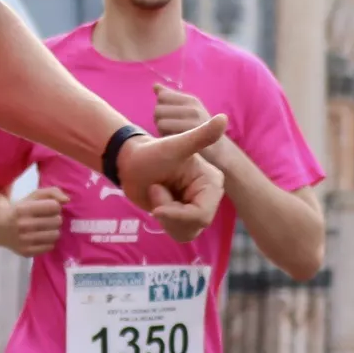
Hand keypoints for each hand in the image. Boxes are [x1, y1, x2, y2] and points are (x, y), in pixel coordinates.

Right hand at [3, 186, 70, 257]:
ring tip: (45, 228)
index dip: (54, 206)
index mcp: (24, 209)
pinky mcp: (26, 252)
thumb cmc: (18, 210)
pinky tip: (41, 237)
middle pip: (57, 221)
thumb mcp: (32, 197)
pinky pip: (50, 247)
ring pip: (55, 235)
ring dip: (53, 230)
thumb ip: (51, 192)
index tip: (48, 208)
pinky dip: (48, 242)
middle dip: (55, 218)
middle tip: (47, 219)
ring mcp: (25, 240)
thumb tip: (66, 200)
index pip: (54, 206)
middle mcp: (23, 225)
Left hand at [115, 114, 230, 243]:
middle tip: (156, 190)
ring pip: (186, 232)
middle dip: (169, 213)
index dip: (177, 214)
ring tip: (158, 194)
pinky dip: (165, 223)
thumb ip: (199, 137)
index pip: (202, 214)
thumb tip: (222, 118)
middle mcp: (209, 196)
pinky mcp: (186, 217)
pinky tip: (159, 204)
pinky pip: (179, 233)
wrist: (131, 164)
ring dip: (165, 218)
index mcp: (212, 181)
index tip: (156, 203)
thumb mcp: (174, 146)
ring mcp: (198, 207)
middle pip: (194, 225)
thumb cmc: (150, 153)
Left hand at [152, 84, 211, 138]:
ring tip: (175, 137)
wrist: (220, 153)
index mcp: (191, 100)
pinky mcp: (191, 137)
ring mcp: (193, 123)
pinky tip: (178, 144)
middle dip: (160, 120)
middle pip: (158, 109)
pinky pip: (167, 135)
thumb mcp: (187, 111)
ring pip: (160, 122)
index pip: (162, 96)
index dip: (161, 107)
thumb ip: (171, 98)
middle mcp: (193, 108)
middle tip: (171, 130)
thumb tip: (155, 85)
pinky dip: (168, 141)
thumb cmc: (200, 130)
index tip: (170, 117)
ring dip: (162, 132)